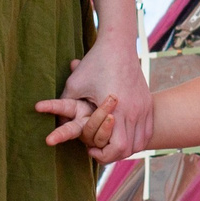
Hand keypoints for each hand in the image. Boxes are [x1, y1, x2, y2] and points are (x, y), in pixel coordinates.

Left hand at [40, 38, 152, 157]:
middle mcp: (135, 111)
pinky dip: (136, 139)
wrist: (119, 45)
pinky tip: (122, 137)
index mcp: (117, 109)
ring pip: (140, 143)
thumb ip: (62, 105)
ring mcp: (144, 107)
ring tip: (108, 145)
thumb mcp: (74, 84)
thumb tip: (51, 122)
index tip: (90, 150)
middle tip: (98, 151)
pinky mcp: (148, 103)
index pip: (118, 147)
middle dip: (112, 155)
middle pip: (129, 149)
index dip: (103, 155)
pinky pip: (146, 132)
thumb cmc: (94, 63)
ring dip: (125, 149)